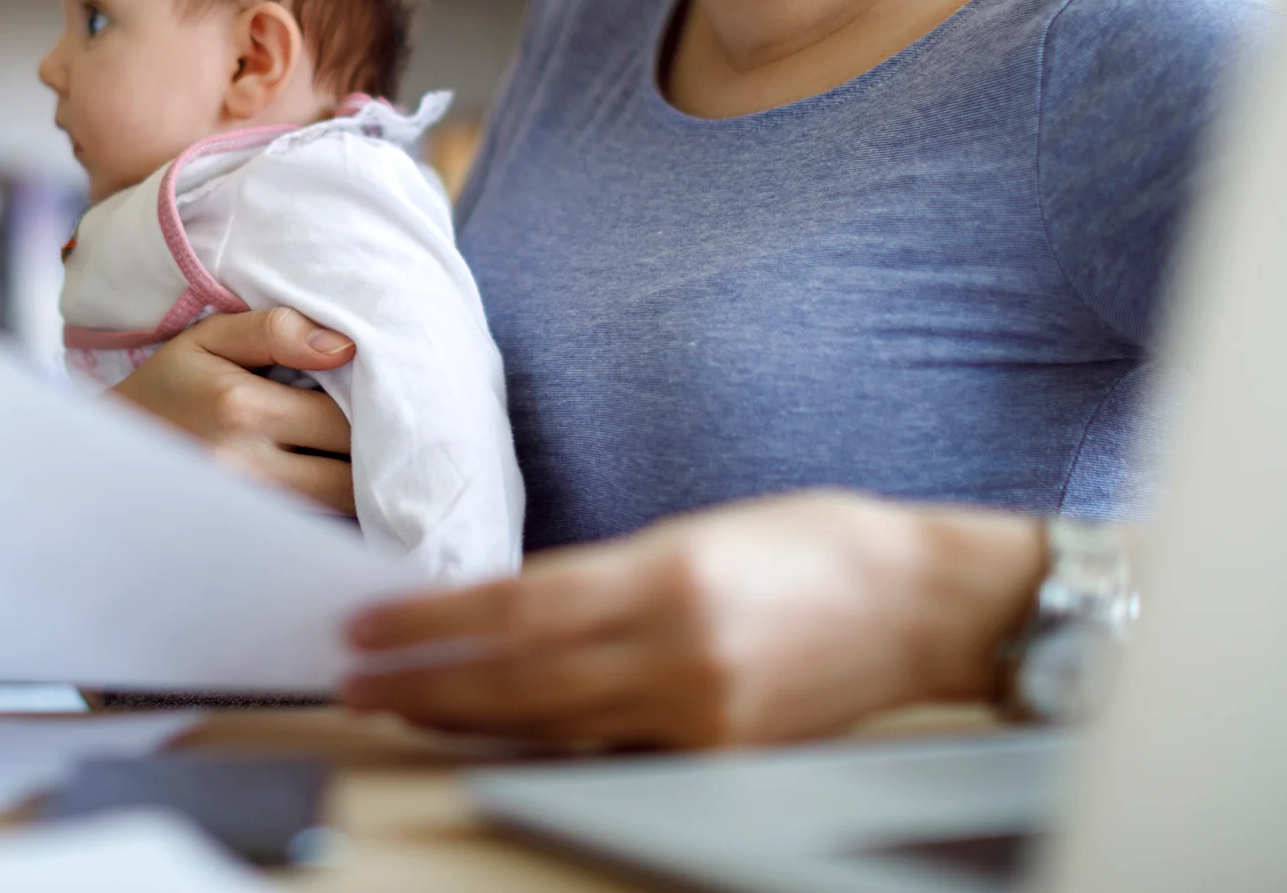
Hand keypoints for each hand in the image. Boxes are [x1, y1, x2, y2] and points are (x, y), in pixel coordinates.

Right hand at [108, 307, 357, 514]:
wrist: (109, 458)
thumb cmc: (168, 387)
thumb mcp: (209, 339)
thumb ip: (276, 330)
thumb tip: (346, 346)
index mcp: (240, 409)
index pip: (344, 418)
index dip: (373, 407)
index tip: (376, 395)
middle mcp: (246, 468)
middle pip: (351, 475)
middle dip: (374, 454)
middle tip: (379, 430)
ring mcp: (246, 512)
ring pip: (338, 510)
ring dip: (357, 486)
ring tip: (358, 456)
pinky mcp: (245, 538)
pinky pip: (313, 530)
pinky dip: (330, 511)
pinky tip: (327, 484)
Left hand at [340, 491, 1042, 747]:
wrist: (930, 604)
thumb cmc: (820, 546)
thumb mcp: (701, 532)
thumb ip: (611, 574)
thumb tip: (514, 608)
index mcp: (672, 576)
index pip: (519, 607)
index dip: (432, 621)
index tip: (370, 621)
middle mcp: (681, 652)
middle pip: (521, 678)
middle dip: (426, 681)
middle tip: (355, 677)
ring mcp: (703, 714)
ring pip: (554, 724)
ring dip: (467, 717)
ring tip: (401, 705)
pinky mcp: (722, 755)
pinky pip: (610, 748)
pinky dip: (543, 739)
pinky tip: (495, 731)